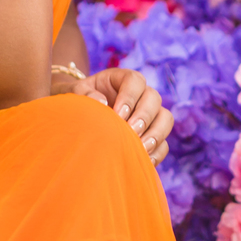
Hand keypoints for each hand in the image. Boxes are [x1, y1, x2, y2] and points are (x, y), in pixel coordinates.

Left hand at [51, 67, 172, 162]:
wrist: (82, 121)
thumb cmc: (79, 103)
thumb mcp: (75, 94)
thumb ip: (84, 94)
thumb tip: (102, 102)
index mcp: (122, 80)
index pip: (135, 80)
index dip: (130, 96)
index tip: (117, 114)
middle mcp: (140, 95)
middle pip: (154, 98)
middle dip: (144, 116)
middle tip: (130, 132)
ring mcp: (149, 116)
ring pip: (165, 119)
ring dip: (156, 134)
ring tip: (140, 148)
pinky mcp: (152, 137)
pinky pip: (164, 144)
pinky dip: (157, 153)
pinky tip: (142, 161)